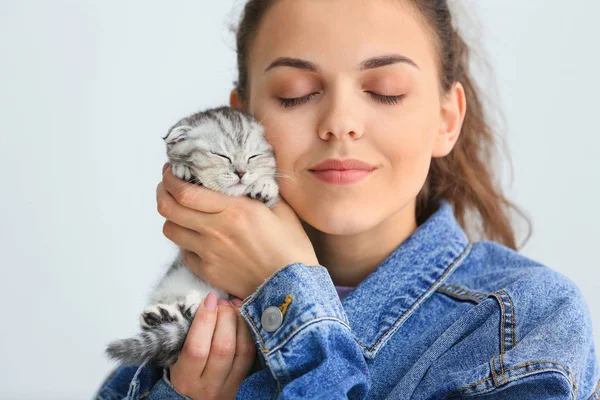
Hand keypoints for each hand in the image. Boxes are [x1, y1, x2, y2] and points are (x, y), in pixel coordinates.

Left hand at [156, 163, 318, 298]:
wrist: (293, 288)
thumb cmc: (292, 248)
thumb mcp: (282, 210)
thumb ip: (260, 191)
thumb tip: (247, 178)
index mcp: (234, 211)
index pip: (185, 192)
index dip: (170, 178)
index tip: (170, 170)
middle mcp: (215, 231)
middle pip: (169, 209)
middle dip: (163, 192)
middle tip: (168, 186)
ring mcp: (208, 254)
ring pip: (170, 230)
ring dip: (171, 218)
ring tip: (180, 211)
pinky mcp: (208, 272)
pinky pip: (184, 253)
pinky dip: (185, 242)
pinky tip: (196, 237)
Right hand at [169, 292, 255, 399]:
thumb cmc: (185, 372)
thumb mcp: (176, 359)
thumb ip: (188, 335)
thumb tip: (207, 303)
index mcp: (185, 378)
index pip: (196, 347)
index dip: (205, 319)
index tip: (209, 299)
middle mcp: (208, 386)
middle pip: (223, 347)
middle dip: (225, 317)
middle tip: (222, 301)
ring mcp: (230, 386)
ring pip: (242, 350)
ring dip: (240, 321)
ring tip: (234, 306)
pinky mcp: (245, 383)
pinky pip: (252, 354)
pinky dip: (250, 331)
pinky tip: (245, 316)